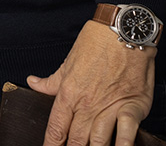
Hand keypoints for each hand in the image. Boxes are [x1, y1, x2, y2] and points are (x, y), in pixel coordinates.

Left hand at [27, 21, 155, 145]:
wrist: (123, 31)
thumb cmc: (96, 43)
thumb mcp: (68, 61)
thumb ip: (52, 80)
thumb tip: (33, 83)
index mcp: (69, 93)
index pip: (56, 127)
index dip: (51, 144)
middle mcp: (87, 104)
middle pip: (76, 139)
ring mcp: (109, 106)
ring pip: (98, 141)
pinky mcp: (132, 106)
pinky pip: (127, 132)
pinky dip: (124, 145)